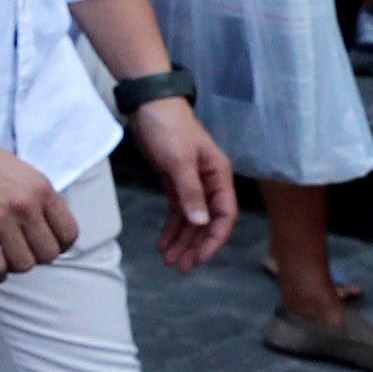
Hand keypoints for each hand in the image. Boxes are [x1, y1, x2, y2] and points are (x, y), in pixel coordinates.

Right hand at [0, 121, 79, 280]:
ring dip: (14, 265)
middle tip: (19, 249)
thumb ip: (39, 202)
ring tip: (2, 255)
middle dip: (35, 256)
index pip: (69, 234)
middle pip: (48, 255)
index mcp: (42, 189)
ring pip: (24, 265)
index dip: (57, 245)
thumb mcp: (24, 174)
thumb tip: (49, 236)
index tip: (42, 243)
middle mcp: (25, 204)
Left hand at [126, 96, 238, 272]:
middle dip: (196, 246)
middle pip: (207, 222)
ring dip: (182, 241)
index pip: (224, 215)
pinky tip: (163, 243)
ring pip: (191, 219)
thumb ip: (190, 192)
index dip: (214, 239)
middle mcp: (210, 182)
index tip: (200, 259)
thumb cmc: (168, 127)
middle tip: (181, 267)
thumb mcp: (179, 160)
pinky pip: (177, 210)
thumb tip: (202, 223)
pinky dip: (171, 228)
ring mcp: (192, 182)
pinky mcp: (175, 180)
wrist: (148, 104)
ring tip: (170, 262)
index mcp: (219, 175)